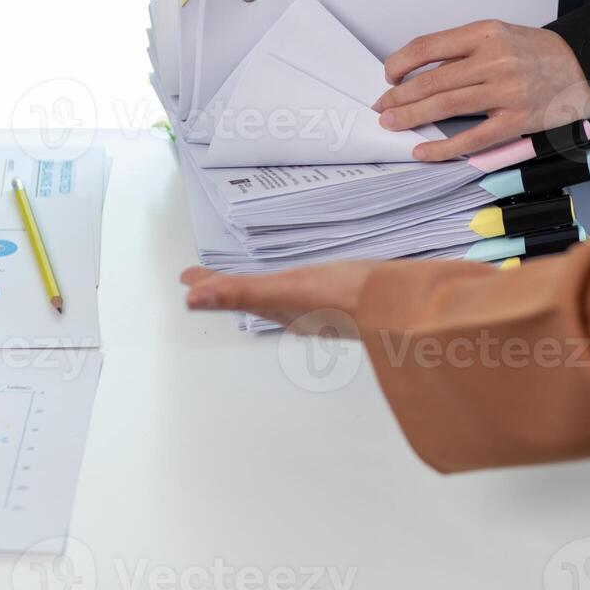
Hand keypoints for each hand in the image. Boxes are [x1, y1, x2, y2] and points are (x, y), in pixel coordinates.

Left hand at [181, 262, 376, 331]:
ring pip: (277, 298)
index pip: (234, 296)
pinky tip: (304, 282)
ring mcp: (322, 306)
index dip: (210, 287)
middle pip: (251, 298)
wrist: (403, 304)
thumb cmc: (346, 297)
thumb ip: (239, 292)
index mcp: (278, 308)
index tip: (186, 278)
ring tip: (245, 281)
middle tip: (205, 280)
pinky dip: (290, 285)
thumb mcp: (286, 289)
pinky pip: (305, 291)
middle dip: (227, 288)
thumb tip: (191, 300)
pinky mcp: (346, 296)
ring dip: (256, 289)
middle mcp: (297, 311)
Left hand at [373, 21, 589, 160]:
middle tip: (382, 106)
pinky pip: (471, 138)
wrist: (583, 68)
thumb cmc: (537, 53)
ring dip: (411, 117)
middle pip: (431, 81)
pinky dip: (442, 147)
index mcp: (486, 33)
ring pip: (445, 106)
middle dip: (398, 96)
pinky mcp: (516, 121)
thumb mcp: (499, 36)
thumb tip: (421, 74)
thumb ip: (463, 52)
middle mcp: (494, 60)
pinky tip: (422, 150)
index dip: (400, 63)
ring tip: (391, 123)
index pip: (428, 46)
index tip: (389, 76)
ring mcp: (506, 92)